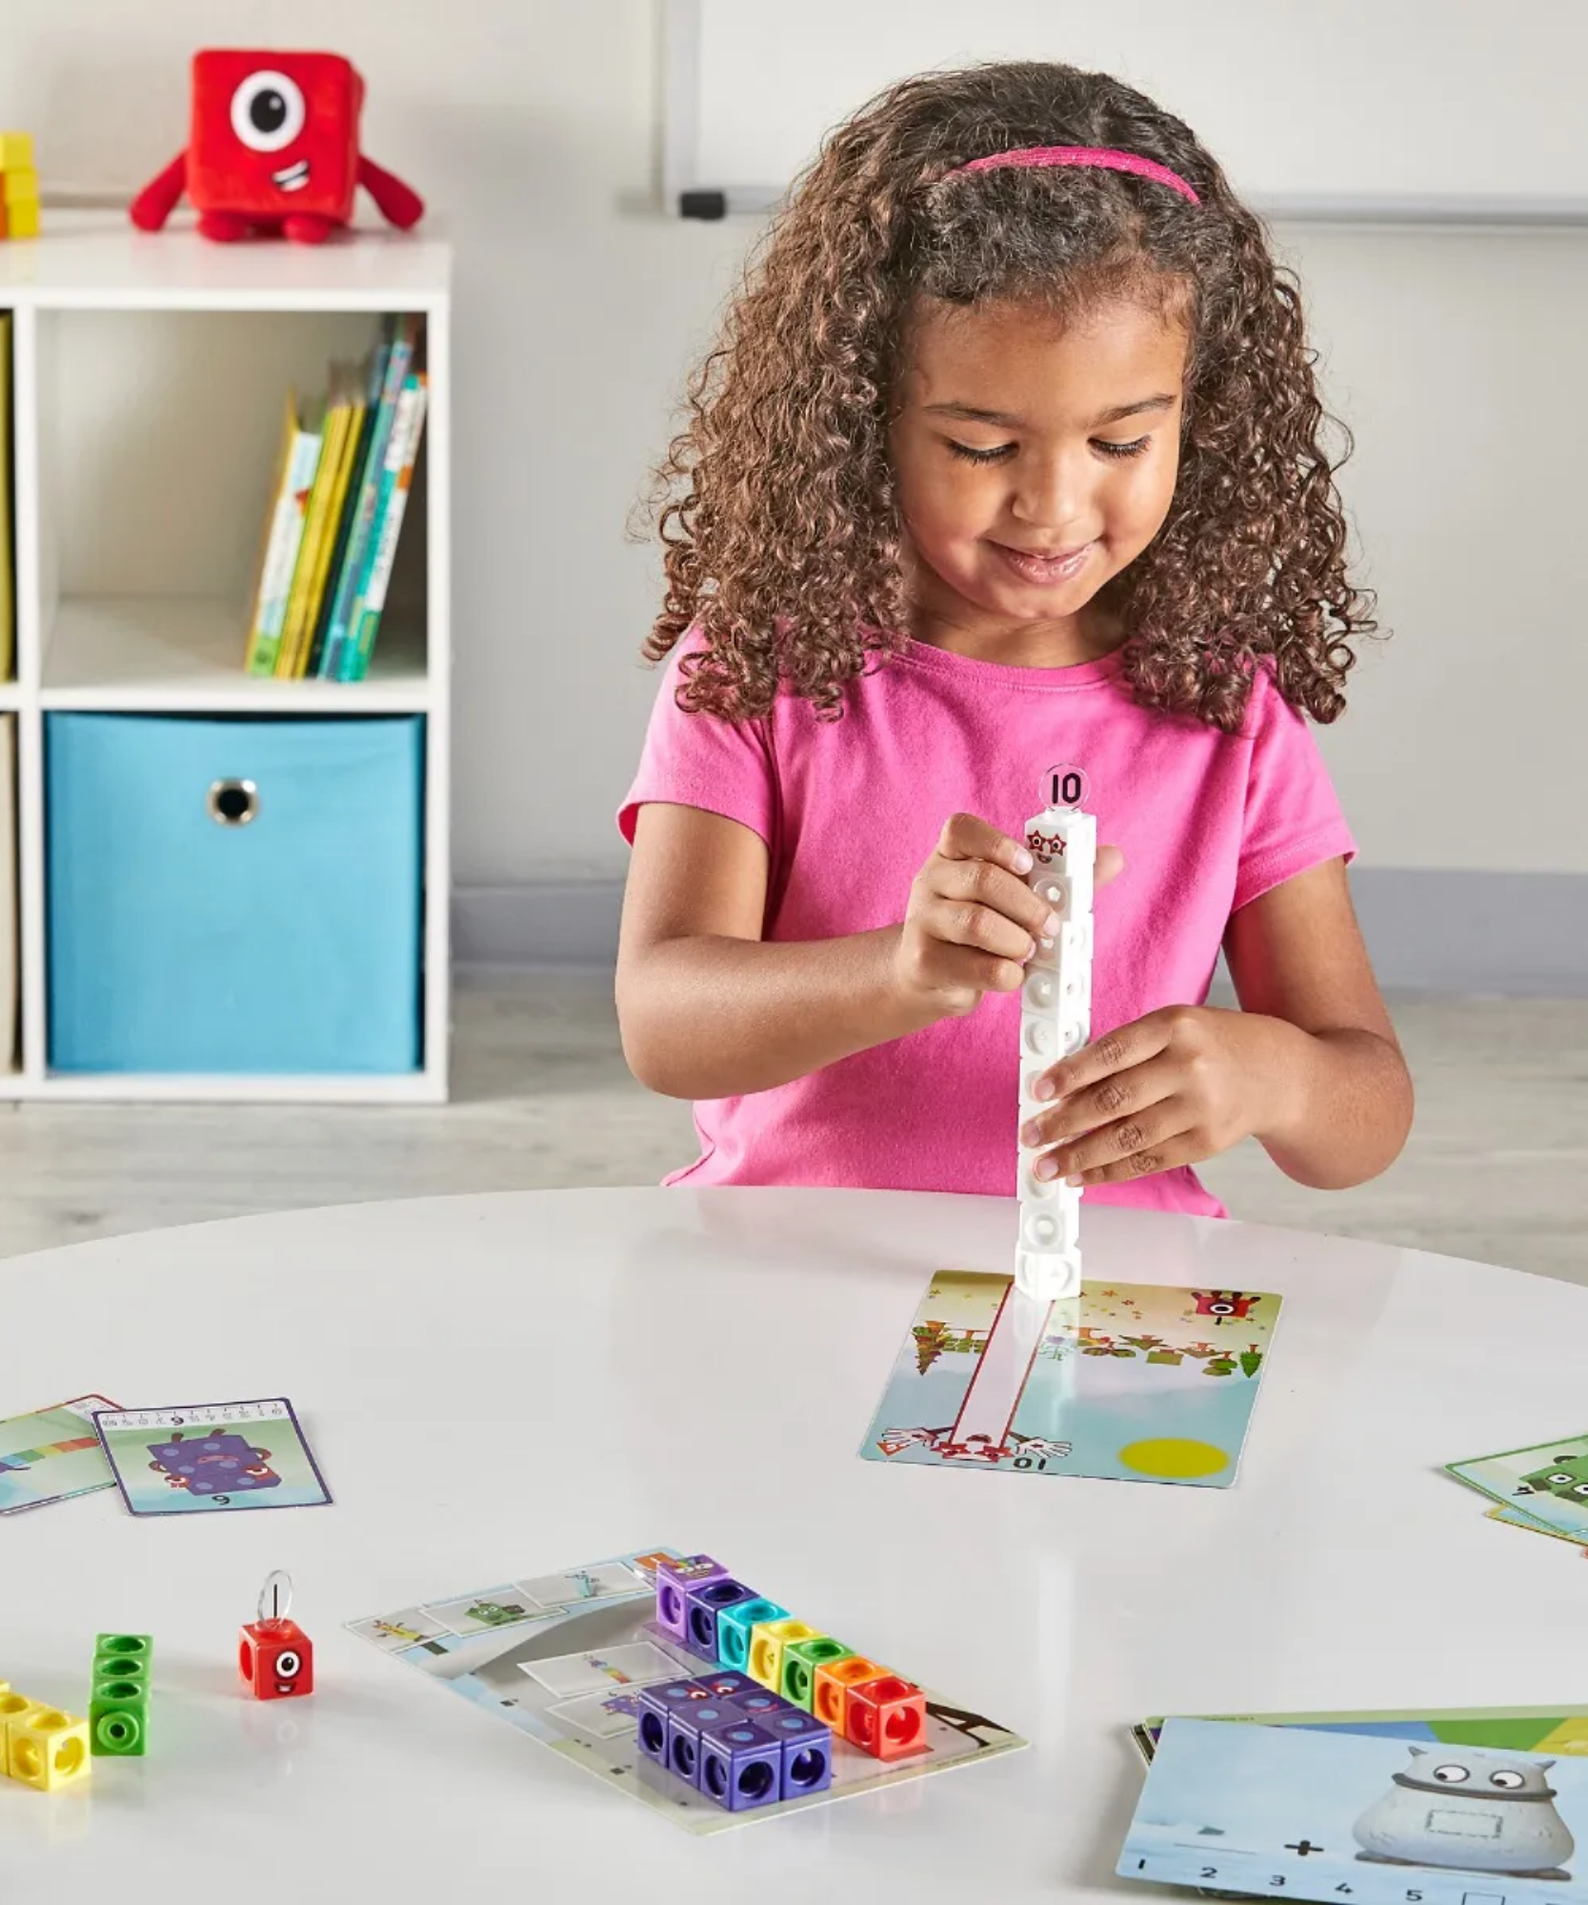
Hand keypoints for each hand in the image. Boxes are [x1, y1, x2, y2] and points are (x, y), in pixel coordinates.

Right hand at [892, 813, 1123, 1019]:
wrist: (929, 977)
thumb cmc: (981, 930)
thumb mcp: (1017, 899)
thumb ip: (1061, 879)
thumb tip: (1112, 856)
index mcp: (951, 856)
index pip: (961, 829)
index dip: (997, 843)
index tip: (1029, 864)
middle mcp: (929, 881)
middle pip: (982, 879)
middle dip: (1029, 905)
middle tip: (1051, 927)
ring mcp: (921, 921)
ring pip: (976, 922)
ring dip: (1017, 941)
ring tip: (1029, 952)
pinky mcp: (922, 961)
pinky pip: (973, 966)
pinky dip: (1005, 974)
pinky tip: (1012, 975)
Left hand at [1019, 1005, 1297, 1186]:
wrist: (1283, 1075)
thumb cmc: (1217, 1045)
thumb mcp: (1176, 1025)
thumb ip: (1126, 1048)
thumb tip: (1064, 1084)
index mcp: (1176, 1026)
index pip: (1112, 1051)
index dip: (1070, 1074)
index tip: (1038, 1091)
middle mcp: (1190, 1066)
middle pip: (1115, 1099)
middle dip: (1065, 1122)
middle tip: (1032, 1134)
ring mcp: (1201, 1108)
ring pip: (1128, 1137)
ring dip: (1080, 1156)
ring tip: (1048, 1165)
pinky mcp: (1206, 1142)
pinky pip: (1149, 1161)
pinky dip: (1111, 1172)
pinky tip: (1083, 1176)